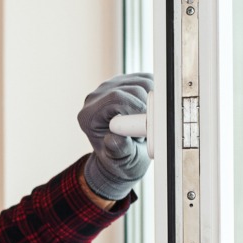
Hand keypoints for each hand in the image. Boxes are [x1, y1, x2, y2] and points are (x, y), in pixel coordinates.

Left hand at [78, 73, 153, 200]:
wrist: (123, 156)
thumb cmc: (120, 161)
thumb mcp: (120, 162)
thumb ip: (118, 151)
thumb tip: (114, 138)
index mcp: (88, 115)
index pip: (116, 99)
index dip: (137, 109)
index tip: (147, 127)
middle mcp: (96, 97)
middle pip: (131, 89)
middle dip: (146, 108)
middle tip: (147, 129)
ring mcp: (110, 86)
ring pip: (142, 82)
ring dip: (151, 102)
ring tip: (145, 122)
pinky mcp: (124, 82)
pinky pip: (146, 79)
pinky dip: (154, 94)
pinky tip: (149, 111)